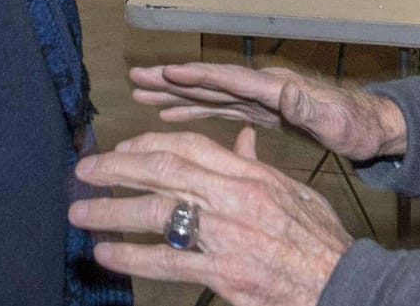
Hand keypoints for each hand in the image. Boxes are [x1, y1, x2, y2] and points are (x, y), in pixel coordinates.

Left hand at [73, 127, 350, 305]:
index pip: (189, 147)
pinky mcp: (222, 273)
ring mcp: (225, 236)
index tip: (122, 148)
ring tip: (80, 213)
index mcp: (249, 175)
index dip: (149, 144)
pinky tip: (107, 254)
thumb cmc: (319, 237)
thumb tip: (241, 138)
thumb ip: (259, 164)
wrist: (339, 281)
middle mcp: (232, 198)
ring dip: (112, 211)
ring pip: (157, 213)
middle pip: (163, 172)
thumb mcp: (293, 190)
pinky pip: (167, 262)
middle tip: (84, 170)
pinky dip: (133, 256)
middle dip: (117, 169)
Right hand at [128, 63, 405, 160]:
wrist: (372, 128)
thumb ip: (310, 108)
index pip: (230, 79)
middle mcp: (263, 87)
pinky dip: (193, 110)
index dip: (199, 76)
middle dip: (172, 79)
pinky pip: (219, 109)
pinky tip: (171, 114)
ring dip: (174, 93)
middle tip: (135, 75)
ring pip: (208, 94)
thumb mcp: (337, 122)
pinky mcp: (260, 112)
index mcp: (277, 88)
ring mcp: (259, 99)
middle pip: (210, 81)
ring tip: (140, 91)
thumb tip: (286, 89)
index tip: (167, 72)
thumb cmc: (357, 127)